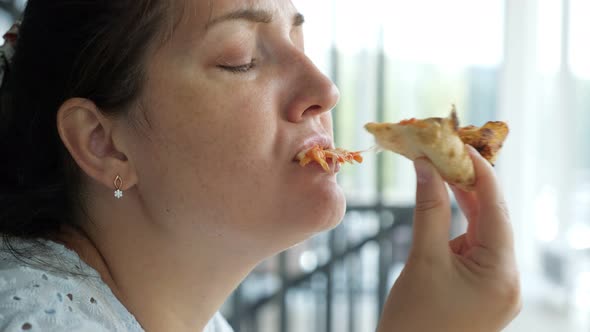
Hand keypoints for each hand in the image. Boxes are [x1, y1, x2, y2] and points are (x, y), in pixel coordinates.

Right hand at [377, 145, 520, 331]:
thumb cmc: (412, 321)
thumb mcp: (422, 260)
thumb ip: (429, 210)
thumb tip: (426, 167)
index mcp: (502, 273)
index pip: (496, 209)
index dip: (478, 172)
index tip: (459, 143)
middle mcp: (508, 279)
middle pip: (493, 218)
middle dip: (469, 184)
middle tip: (446, 153)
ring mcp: (496, 287)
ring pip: (483, 232)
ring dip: (463, 203)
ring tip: (441, 172)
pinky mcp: (482, 290)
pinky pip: (475, 249)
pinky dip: (459, 226)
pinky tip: (444, 206)